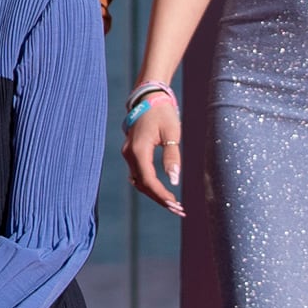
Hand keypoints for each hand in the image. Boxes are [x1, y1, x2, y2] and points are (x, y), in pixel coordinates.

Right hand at [123, 99, 183, 216]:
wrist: (149, 97)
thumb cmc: (162, 113)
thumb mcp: (172, 133)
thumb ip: (172, 157)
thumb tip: (174, 180)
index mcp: (138, 150)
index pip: (148, 180)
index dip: (161, 195)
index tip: (176, 204)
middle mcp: (129, 154)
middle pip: (143, 185)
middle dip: (160, 199)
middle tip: (179, 210)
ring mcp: (128, 154)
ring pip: (140, 182)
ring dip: (155, 194)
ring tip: (174, 204)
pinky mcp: (132, 153)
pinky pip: (139, 175)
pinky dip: (150, 185)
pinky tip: (163, 192)